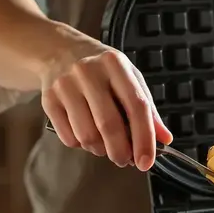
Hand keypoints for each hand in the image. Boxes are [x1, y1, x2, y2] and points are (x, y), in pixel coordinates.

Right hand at [40, 43, 172, 169]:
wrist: (59, 51)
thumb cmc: (101, 69)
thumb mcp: (129, 78)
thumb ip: (148, 109)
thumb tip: (165, 139)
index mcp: (115, 64)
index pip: (136, 106)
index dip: (144, 138)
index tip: (147, 161)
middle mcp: (88, 72)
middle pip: (108, 125)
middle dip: (120, 152)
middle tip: (126, 161)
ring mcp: (65, 85)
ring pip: (87, 135)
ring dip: (100, 150)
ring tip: (105, 146)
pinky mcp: (48, 100)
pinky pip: (68, 137)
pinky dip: (81, 145)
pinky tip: (86, 135)